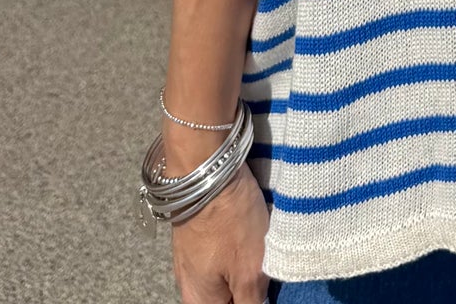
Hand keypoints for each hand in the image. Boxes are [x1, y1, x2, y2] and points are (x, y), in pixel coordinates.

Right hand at [170, 162, 271, 302]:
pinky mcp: (196, 232)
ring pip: (223, 274)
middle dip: (248, 286)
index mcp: (200, 299)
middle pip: (224, 296)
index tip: (264, 286)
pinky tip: (250, 230)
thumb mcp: (249, 268)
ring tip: (261, 246)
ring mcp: (190, 256)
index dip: (251, 301)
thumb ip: (251, 300)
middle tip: (267, 267)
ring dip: (243, 265)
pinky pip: (218, 251)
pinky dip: (236, 246)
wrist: (205, 165)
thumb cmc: (228, 220)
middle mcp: (188, 282)